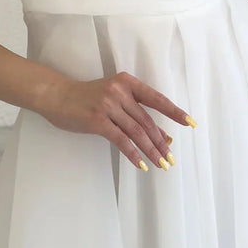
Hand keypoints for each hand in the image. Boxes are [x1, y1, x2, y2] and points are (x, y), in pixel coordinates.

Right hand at [35, 71, 193, 171]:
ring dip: (151, 151)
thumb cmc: (87, 97)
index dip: (174, 112)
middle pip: (147, 121)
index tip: (191, 124)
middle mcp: (120, 92)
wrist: (57, 96)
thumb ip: (135, 111)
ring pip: (137, 132)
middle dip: (161, 142)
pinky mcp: (97, 120)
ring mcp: (108, 106)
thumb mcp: (113, 97)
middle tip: (171, 158)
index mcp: (127, 82)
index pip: (157, 99)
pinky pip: (121, 140)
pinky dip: (133, 154)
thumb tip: (162, 135)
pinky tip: (141, 165)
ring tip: (162, 164)